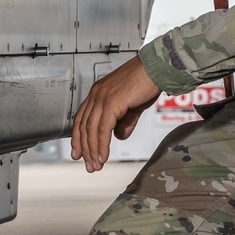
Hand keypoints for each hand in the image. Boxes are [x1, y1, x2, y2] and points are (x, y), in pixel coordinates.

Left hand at [71, 56, 160, 171]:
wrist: (157, 68)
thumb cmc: (147, 81)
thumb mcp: (132, 105)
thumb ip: (124, 121)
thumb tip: (119, 136)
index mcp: (98, 92)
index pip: (81, 118)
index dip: (78, 137)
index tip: (78, 153)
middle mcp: (96, 93)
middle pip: (83, 126)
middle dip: (85, 148)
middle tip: (89, 165)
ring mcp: (102, 97)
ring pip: (91, 129)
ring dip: (92, 150)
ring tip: (96, 165)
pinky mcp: (112, 102)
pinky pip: (103, 129)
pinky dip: (101, 145)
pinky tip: (103, 156)